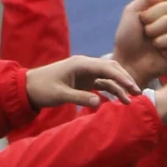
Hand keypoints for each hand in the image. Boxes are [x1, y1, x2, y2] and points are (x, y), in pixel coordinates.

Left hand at [25, 54, 141, 108]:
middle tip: (138, 92)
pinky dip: (112, 91)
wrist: (28, 88)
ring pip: (109, 77)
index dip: (121, 76)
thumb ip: (80, 98)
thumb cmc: (42, 89)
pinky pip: (102, 84)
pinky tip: (120, 100)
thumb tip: (100, 102)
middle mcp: (85, 65)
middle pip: (111, 69)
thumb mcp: (60, 94)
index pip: (106, 67)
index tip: (133, 86)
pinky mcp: (84, 81)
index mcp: (80, 64)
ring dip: (120, 87)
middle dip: (125, 80)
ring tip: (132, 100)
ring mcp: (86, 73)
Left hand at [113, 0, 166, 84]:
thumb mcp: (131, 12)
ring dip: (162, 41)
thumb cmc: (128, 39)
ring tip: (154, 47)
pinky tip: (164, 55)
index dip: (152, 15)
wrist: (128, 63)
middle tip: (147, 37)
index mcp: (163, 12)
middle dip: (155, 29)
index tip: (142, 23)